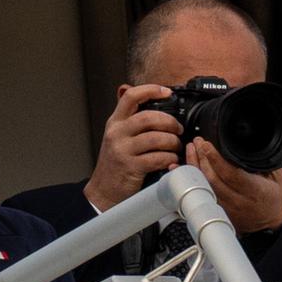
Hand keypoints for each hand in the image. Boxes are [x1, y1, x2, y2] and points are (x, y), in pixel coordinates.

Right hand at [83, 84, 182, 212]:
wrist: (103, 191)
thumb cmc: (115, 163)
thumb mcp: (117, 136)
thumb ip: (128, 117)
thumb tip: (135, 93)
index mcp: (115, 122)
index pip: (130, 96)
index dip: (151, 90)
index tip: (168, 92)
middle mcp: (117, 133)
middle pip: (148, 117)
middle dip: (170, 122)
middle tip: (178, 129)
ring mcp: (123, 150)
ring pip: (156, 138)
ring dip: (173, 142)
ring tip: (176, 146)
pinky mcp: (131, 167)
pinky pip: (158, 158)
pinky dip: (170, 158)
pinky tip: (171, 160)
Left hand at [187, 139, 281, 234]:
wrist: (268, 223)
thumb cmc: (271, 198)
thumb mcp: (277, 176)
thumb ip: (264, 160)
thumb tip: (249, 142)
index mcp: (254, 190)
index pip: (231, 174)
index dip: (216, 159)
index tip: (206, 145)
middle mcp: (238, 200)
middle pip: (212, 178)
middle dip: (202, 157)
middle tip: (198, 141)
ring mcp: (225, 207)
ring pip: (203, 186)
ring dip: (195, 166)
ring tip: (192, 149)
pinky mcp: (217, 211)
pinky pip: (200, 192)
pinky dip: (193, 178)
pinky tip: (188, 166)